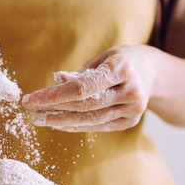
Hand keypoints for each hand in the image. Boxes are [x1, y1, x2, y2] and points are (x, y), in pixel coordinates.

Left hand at [22, 45, 156, 131]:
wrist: (153, 73)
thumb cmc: (121, 61)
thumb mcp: (102, 58)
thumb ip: (80, 73)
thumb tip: (56, 81)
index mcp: (122, 68)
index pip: (82, 87)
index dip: (53, 95)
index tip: (31, 99)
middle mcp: (130, 91)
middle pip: (84, 105)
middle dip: (54, 109)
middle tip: (32, 111)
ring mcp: (132, 109)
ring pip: (90, 119)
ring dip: (61, 121)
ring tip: (41, 119)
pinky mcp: (130, 122)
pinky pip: (98, 126)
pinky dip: (76, 126)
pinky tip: (59, 123)